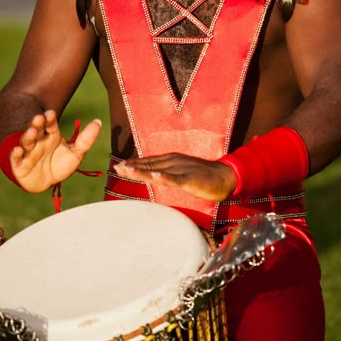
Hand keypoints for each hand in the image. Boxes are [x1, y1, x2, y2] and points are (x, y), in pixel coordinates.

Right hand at [9, 110, 101, 191]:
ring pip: (27, 142)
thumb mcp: (76, 153)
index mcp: (51, 136)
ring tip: (31, 132)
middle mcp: (38, 141)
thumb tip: (98, 121)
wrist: (46, 182)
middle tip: (39, 118)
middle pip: (37, 130)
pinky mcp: (19, 165)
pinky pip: (16, 158)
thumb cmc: (60, 165)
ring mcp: (28, 152)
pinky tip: (17, 150)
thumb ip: (86, 139)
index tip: (51, 113)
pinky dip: (15, 154)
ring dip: (28, 136)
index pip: (50, 124)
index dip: (50, 119)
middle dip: (37, 124)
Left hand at [113, 152, 235, 200]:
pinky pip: (175, 179)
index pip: (148, 162)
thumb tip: (153, 176)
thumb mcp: (181, 173)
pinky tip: (155, 177)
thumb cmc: (203, 177)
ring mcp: (181, 170)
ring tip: (128, 170)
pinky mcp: (190, 179)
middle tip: (116, 168)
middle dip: (132, 167)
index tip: (119, 166)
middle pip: (149, 165)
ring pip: (158, 171)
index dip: (133, 164)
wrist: (224, 176)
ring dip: (142, 171)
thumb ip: (167, 174)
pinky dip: (165, 177)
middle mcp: (173, 162)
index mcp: (171, 161)